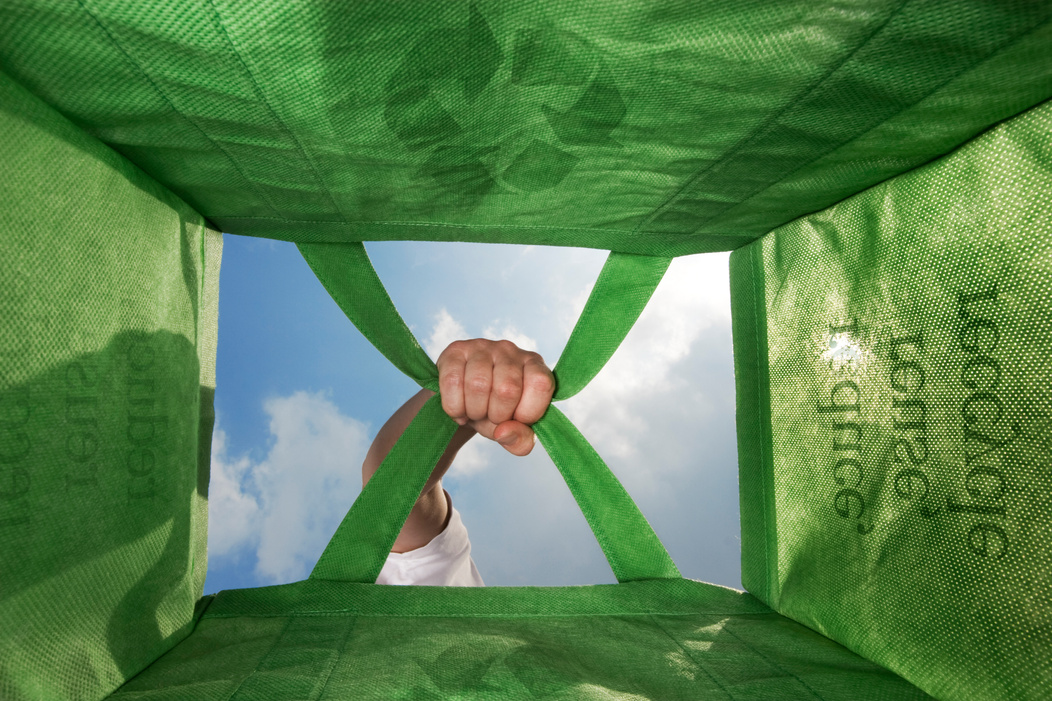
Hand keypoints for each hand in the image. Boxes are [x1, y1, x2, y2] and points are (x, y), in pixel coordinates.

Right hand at [437, 339, 554, 455]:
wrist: (464, 401)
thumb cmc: (495, 413)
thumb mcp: (513, 431)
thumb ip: (520, 440)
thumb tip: (503, 432)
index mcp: (534, 365)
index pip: (541, 384)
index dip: (528, 411)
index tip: (516, 420)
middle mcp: (510, 350)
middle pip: (507, 388)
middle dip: (497, 416)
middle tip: (491, 418)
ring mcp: (482, 346)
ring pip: (478, 385)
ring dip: (474, 412)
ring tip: (474, 413)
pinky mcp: (456, 349)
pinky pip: (453, 381)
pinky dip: (454, 406)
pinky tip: (458, 410)